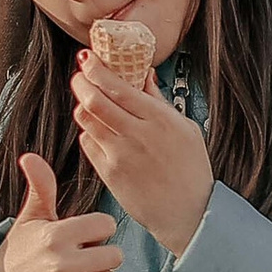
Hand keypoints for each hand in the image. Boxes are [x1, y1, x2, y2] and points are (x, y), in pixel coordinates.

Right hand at [0, 152, 120, 271]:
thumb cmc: (20, 250)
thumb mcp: (30, 217)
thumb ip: (40, 187)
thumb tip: (30, 156)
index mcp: (55, 236)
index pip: (106, 226)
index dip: (98, 228)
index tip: (83, 234)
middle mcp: (61, 265)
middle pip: (114, 255)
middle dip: (100, 253)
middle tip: (79, 255)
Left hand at [70, 55, 213, 258]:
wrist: (189, 213)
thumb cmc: (191, 171)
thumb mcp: (186, 128)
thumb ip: (159, 101)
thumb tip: (144, 75)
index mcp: (159, 119)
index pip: (117, 87)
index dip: (96, 69)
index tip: (88, 59)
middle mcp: (137, 135)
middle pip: (93, 101)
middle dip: (80, 82)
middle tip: (80, 75)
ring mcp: (120, 155)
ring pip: (86, 121)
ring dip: (82, 106)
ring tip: (88, 101)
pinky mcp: (109, 173)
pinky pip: (88, 144)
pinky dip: (88, 132)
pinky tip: (98, 130)